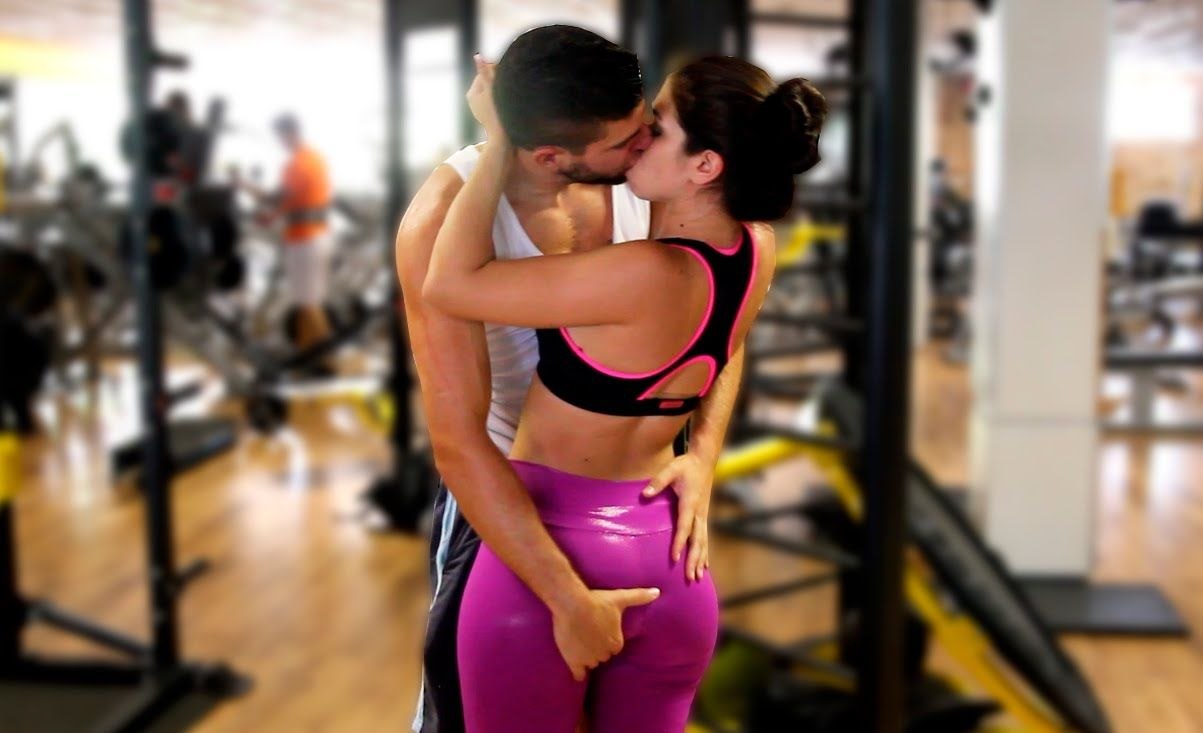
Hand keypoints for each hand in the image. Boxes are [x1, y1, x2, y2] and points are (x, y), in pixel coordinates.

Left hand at [467, 54, 505, 143]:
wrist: (504, 140)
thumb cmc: (498, 114)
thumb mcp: (492, 90)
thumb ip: (486, 72)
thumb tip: (477, 56)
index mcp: (472, 93)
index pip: (484, 73)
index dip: (497, 71)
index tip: (508, 77)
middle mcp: (474, 99)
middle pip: (488, 82)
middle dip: (499, 81)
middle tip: (510, 86)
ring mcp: (481, 107)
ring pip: (493, 91)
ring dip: (502, 90)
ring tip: (510, 95)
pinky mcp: (489, 113)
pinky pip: (496, 100)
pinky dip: (502, 98)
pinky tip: (509, 103)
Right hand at [550, 587, 659, 681]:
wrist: (572, 605)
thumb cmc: (597, 602)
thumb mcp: (620, 598)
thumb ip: (639, 597)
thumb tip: (657, 592)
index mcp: (616, 642)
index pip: (614, 647)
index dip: (608, 639)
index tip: (602, 632)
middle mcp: (604, 654)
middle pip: (603, 655)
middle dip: (598, 648)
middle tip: (590, 636)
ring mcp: (589, 658)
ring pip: (591, 662)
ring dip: (588, 657)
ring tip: (580, 646)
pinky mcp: (574, 661)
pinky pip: (579, 674)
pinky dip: (579, 672)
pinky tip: (577, 670)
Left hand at [643, 453, 712, 581]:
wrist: (704, 460)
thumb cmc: (685, 465)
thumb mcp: (670, 469)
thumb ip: (657, 482)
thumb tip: (644, 494)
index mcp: (690, 503)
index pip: (684, 527)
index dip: (679, 543)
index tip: (675, 559)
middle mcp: (699, 513)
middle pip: (697, 540)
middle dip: (694, 559)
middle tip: (690, 578)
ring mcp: (703, 515)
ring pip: (703, 542)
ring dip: (700, 560)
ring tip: (698, 577)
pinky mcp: (704, 516)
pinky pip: (704, 538)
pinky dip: (705, 553)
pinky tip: (704, 565)